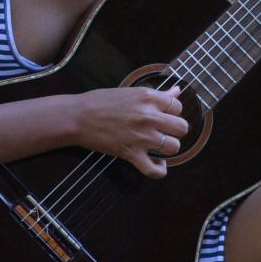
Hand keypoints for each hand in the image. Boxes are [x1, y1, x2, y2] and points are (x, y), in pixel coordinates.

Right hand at [72, 85, 187, 177]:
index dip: (173, 113)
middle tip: (163, 132)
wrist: (78, 117)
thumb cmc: (102, 101)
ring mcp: (141, 136)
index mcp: (148, 97)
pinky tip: (157, 163)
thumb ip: (158, 95)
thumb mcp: (132, 92)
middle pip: (182, 128)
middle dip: (175, 131)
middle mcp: (148, 116)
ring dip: (169, 149)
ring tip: (159, 146)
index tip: (164, 116)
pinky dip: (159, 170)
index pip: (178, 107)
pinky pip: (154, 170)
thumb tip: (177, 91)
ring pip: (174, 147)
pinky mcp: (131, 153)